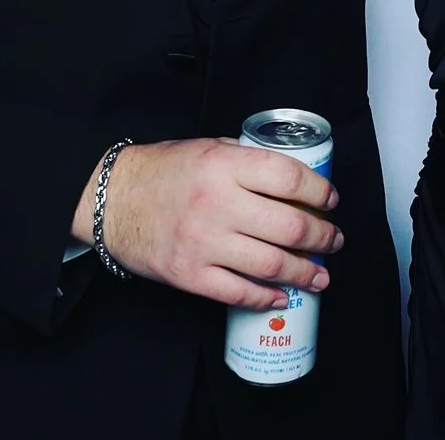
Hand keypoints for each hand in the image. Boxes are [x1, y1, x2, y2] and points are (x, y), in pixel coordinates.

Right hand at [72, 138, 341, 307]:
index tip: (330, 200)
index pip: (289, 177)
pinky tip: (282, 295)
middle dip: (323, 237)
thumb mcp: (206, 147)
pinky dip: (266, 297)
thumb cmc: (160, 172)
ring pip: (271, 264)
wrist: (111, 201)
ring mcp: (203, 243)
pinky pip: (238, 293)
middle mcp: (217, 204)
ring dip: (305, 272)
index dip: (319, 191)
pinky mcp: (189, 275)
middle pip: (289, 226)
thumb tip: (292, 177)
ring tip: (320, 274)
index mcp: (224, 166)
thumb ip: (246, 160)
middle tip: (333, 240)